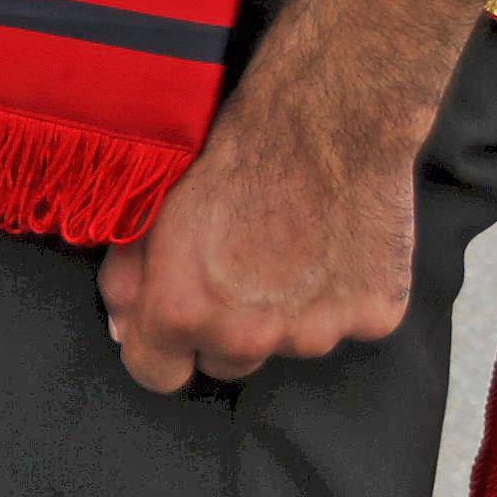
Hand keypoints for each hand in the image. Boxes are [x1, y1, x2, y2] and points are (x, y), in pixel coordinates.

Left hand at [97, 86, 419, 391]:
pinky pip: (349, 323)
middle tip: (240, 269)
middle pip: (226, 362)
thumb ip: (128, 279)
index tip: (172, 322)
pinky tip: (336, 245)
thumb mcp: (153, 209)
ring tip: (292, 246)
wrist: (325, 122)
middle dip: (225, 328)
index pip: (156, 375)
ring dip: (286, 313)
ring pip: (290, 345)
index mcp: (183, 312)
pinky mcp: (374, 317)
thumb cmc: (230, 154)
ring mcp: (317, 333)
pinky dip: (343, 296)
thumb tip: (122, 327)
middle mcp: (248, 336)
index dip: (159, 347)